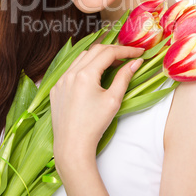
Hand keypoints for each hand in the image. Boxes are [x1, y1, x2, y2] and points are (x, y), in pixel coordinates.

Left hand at [50, 44, 143, 167]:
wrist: (72, 146)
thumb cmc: (94, 125)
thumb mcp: (113, 100)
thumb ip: (124, 77)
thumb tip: (135, 62)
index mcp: (85, 74)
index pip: (109, 53)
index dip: (126, 50)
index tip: (139, 51)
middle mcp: (70, 73)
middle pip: (95, 50)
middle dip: (113, 51)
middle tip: (128, 56)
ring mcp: (61, 80)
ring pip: (81, 57)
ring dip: (98, 57)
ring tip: (113, 64)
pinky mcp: (56, 88)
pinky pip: (71, 69)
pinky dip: (84, 66)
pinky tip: (93, 76)